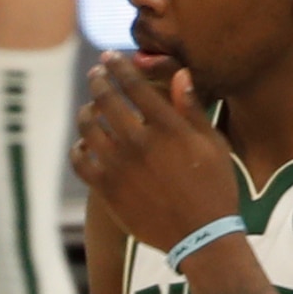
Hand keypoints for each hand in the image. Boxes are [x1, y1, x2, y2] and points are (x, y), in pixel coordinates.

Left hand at [75, 53, 244, 254]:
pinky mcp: (106, 190)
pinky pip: (80, 162)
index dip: (119, 66)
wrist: (201, 237)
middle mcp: (140, 142)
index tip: (110, 56)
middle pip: (107, 100)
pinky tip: (83, 145)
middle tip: (95, 74)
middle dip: (98, 81)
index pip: (135, 85)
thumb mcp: (213, 145)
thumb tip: (181, 74)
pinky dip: (78, 149)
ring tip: (87, 109)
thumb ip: (192, 109)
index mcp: (167, 127)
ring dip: (85, 112)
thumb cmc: (214, 188)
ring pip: (88, 128)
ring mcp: (120, 167)